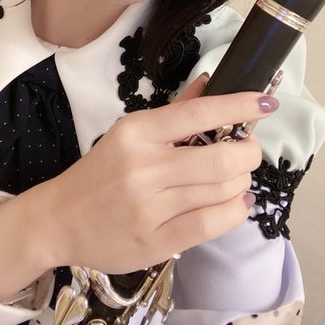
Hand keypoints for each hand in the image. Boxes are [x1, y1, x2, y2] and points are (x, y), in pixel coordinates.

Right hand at [42, 76, 276, 273]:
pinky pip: (211, 225)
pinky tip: (236, 203)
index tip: (266, 103)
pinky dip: (235, 211)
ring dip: (242, 183)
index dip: (238, 107)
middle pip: (220, 160)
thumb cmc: (101, 171)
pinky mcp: (153, 243)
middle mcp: (143, 168)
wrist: (59, 219)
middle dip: (248, 154)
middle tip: (249, 151)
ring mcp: (148, 208)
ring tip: (237, 179)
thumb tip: (211, 82)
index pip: (198, 114)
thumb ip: (175, 111)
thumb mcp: (131, 133)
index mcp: (137, 132)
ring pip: (221, 192)